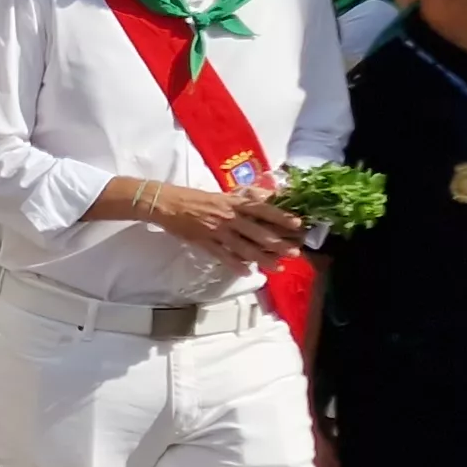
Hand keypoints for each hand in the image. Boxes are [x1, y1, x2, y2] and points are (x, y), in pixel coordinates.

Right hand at [136, 182, 303, 267]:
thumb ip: (243, 200)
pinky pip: (223, 256)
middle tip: (294, 252)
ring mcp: (217, 231)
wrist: (168, 204)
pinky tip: (246, 272)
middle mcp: (228, 217)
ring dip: (262, 259)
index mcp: (233, 203)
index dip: (281, 217)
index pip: (262, 210)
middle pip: (257, 233)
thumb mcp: (222, 195)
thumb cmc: (196, 198)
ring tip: (277, 267)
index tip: (298, 224)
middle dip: (278, 243)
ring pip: (244, 247)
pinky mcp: (204, 242)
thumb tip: (265, 200)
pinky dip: (235, 265)